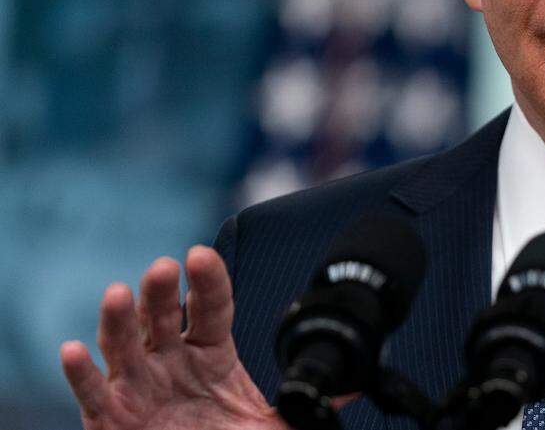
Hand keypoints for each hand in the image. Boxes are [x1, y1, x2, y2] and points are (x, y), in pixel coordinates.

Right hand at [59, 246, 286, 429]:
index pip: (210, 307)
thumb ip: (301, 402)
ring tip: (117, 293)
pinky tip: (72, 351)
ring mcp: (138, 383)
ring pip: (124, 343)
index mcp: (211, 351)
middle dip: (160, 291)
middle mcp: (170, 358)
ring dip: (118, 318)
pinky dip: (80, 372)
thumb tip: (347, 385)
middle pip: (163, 315)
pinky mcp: (109, 414)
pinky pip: (93, 391)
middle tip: (165, 267)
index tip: (201, 255)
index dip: (207, 281)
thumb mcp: (271, 424)